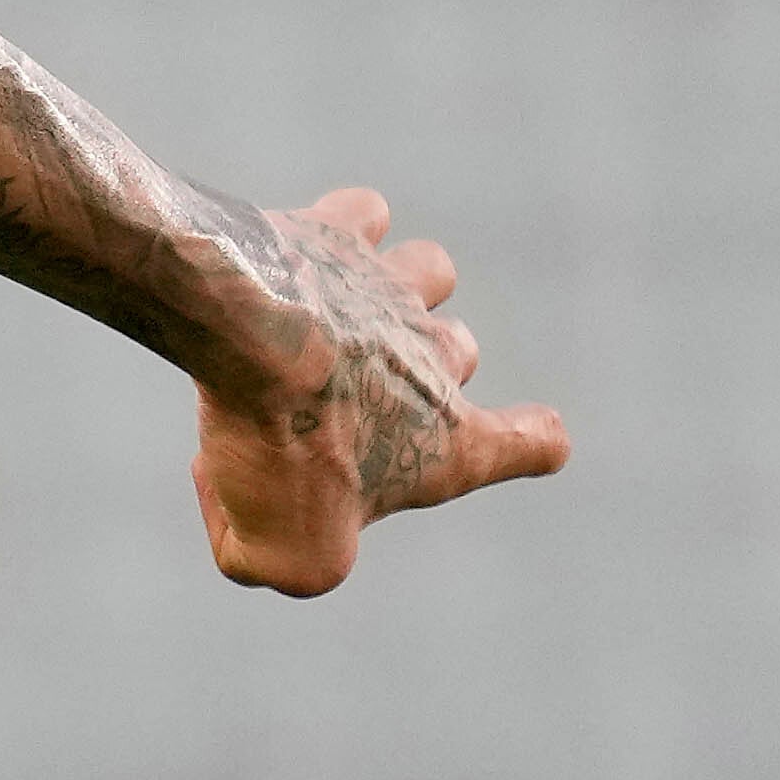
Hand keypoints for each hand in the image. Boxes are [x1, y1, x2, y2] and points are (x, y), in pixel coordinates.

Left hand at [190, 187, 569, 594]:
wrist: (245, 339)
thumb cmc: (282, 451)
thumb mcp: (285, 558)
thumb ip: (283, 565)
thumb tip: (258, 524)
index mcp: (448, 440)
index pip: (534, 443)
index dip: (530, 443)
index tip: (525, 439)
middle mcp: (433, 356)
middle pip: (459, 350)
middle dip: (415, 370)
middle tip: (332, 398)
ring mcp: (388, 289)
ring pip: (429, 270)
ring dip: (394, 288)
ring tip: (331, 315)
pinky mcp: (330, 234)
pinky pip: (363, 213)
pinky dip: (343, 228)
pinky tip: (295, 254)